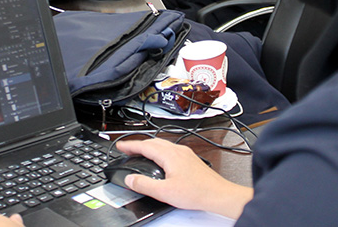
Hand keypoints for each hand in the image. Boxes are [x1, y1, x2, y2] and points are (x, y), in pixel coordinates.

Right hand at [116, 138, 252, 218]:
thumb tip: (130, 180)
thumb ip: (144, 185)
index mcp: (169, 155)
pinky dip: (160, 151)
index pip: (145, 145)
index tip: (120, 145)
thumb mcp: (164, 192)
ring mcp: (186, 153)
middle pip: (154, 142)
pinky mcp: (191, 159)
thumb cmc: (197, 192)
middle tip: (127, 149)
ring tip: (141, 152)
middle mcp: (178, 150)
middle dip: (139, 144)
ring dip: (150, 147)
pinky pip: (171, 149)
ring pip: (163, 144)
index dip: (130, 145)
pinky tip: (161, 159)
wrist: (217, 194)